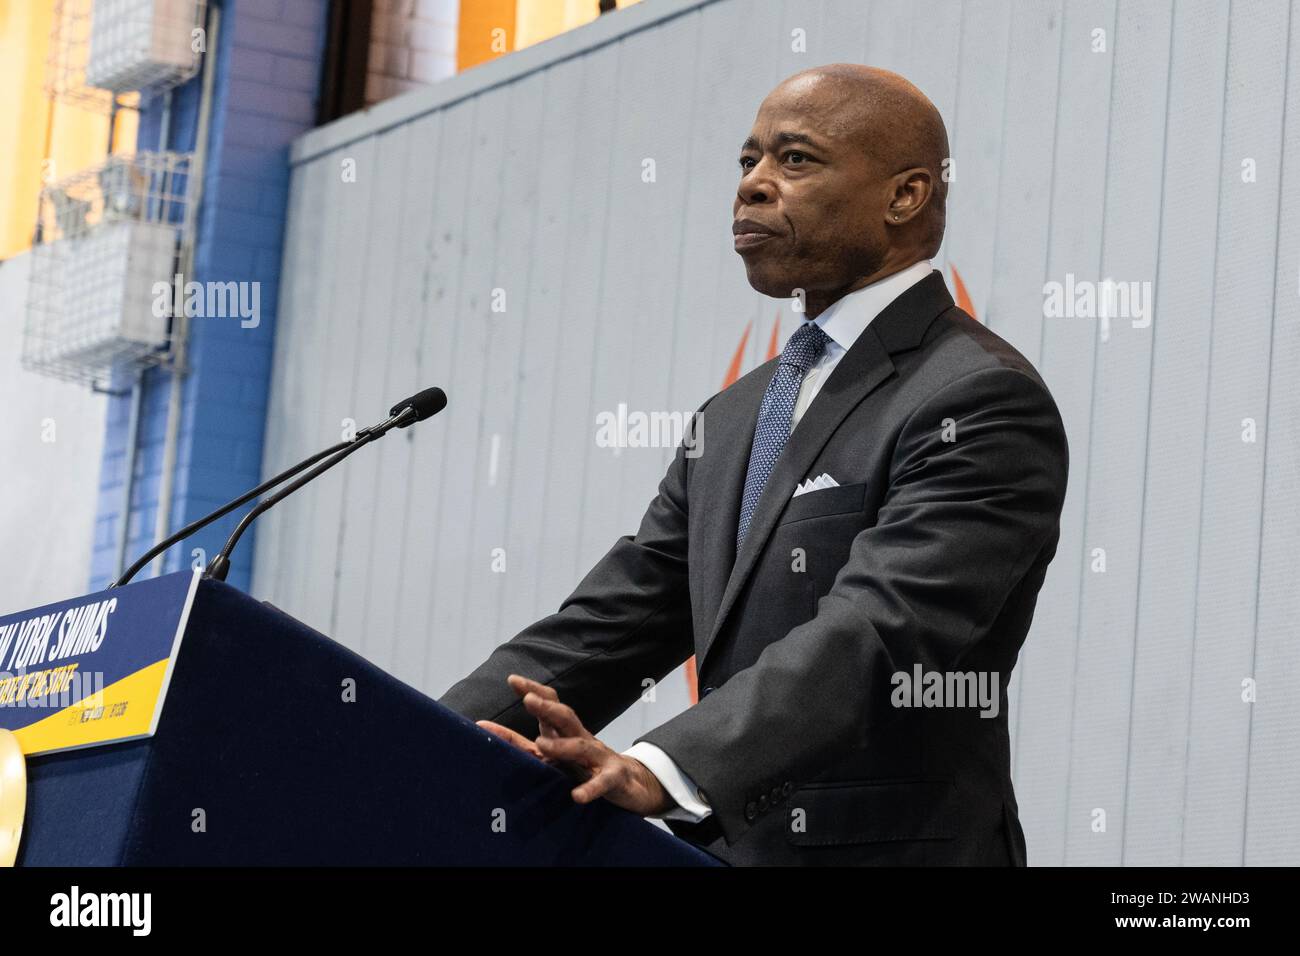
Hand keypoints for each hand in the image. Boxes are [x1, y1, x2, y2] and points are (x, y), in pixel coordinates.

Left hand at [476, 674, 675, 816]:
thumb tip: (480, 726)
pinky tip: (576, 796)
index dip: (533, 690)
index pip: (550, 703)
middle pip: (566, 717)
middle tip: (529, 700)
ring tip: (542, 744)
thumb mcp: (549, 753)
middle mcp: (581, 738)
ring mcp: (599, 757)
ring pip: (581, 746)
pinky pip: (602, 781)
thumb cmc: (582, 764)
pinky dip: (590, 788)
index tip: (513, 680)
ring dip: (562, 745)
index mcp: (564, 731)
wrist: (630, 783)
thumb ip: (516, 742)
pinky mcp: (613, 778)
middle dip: (548, 707)